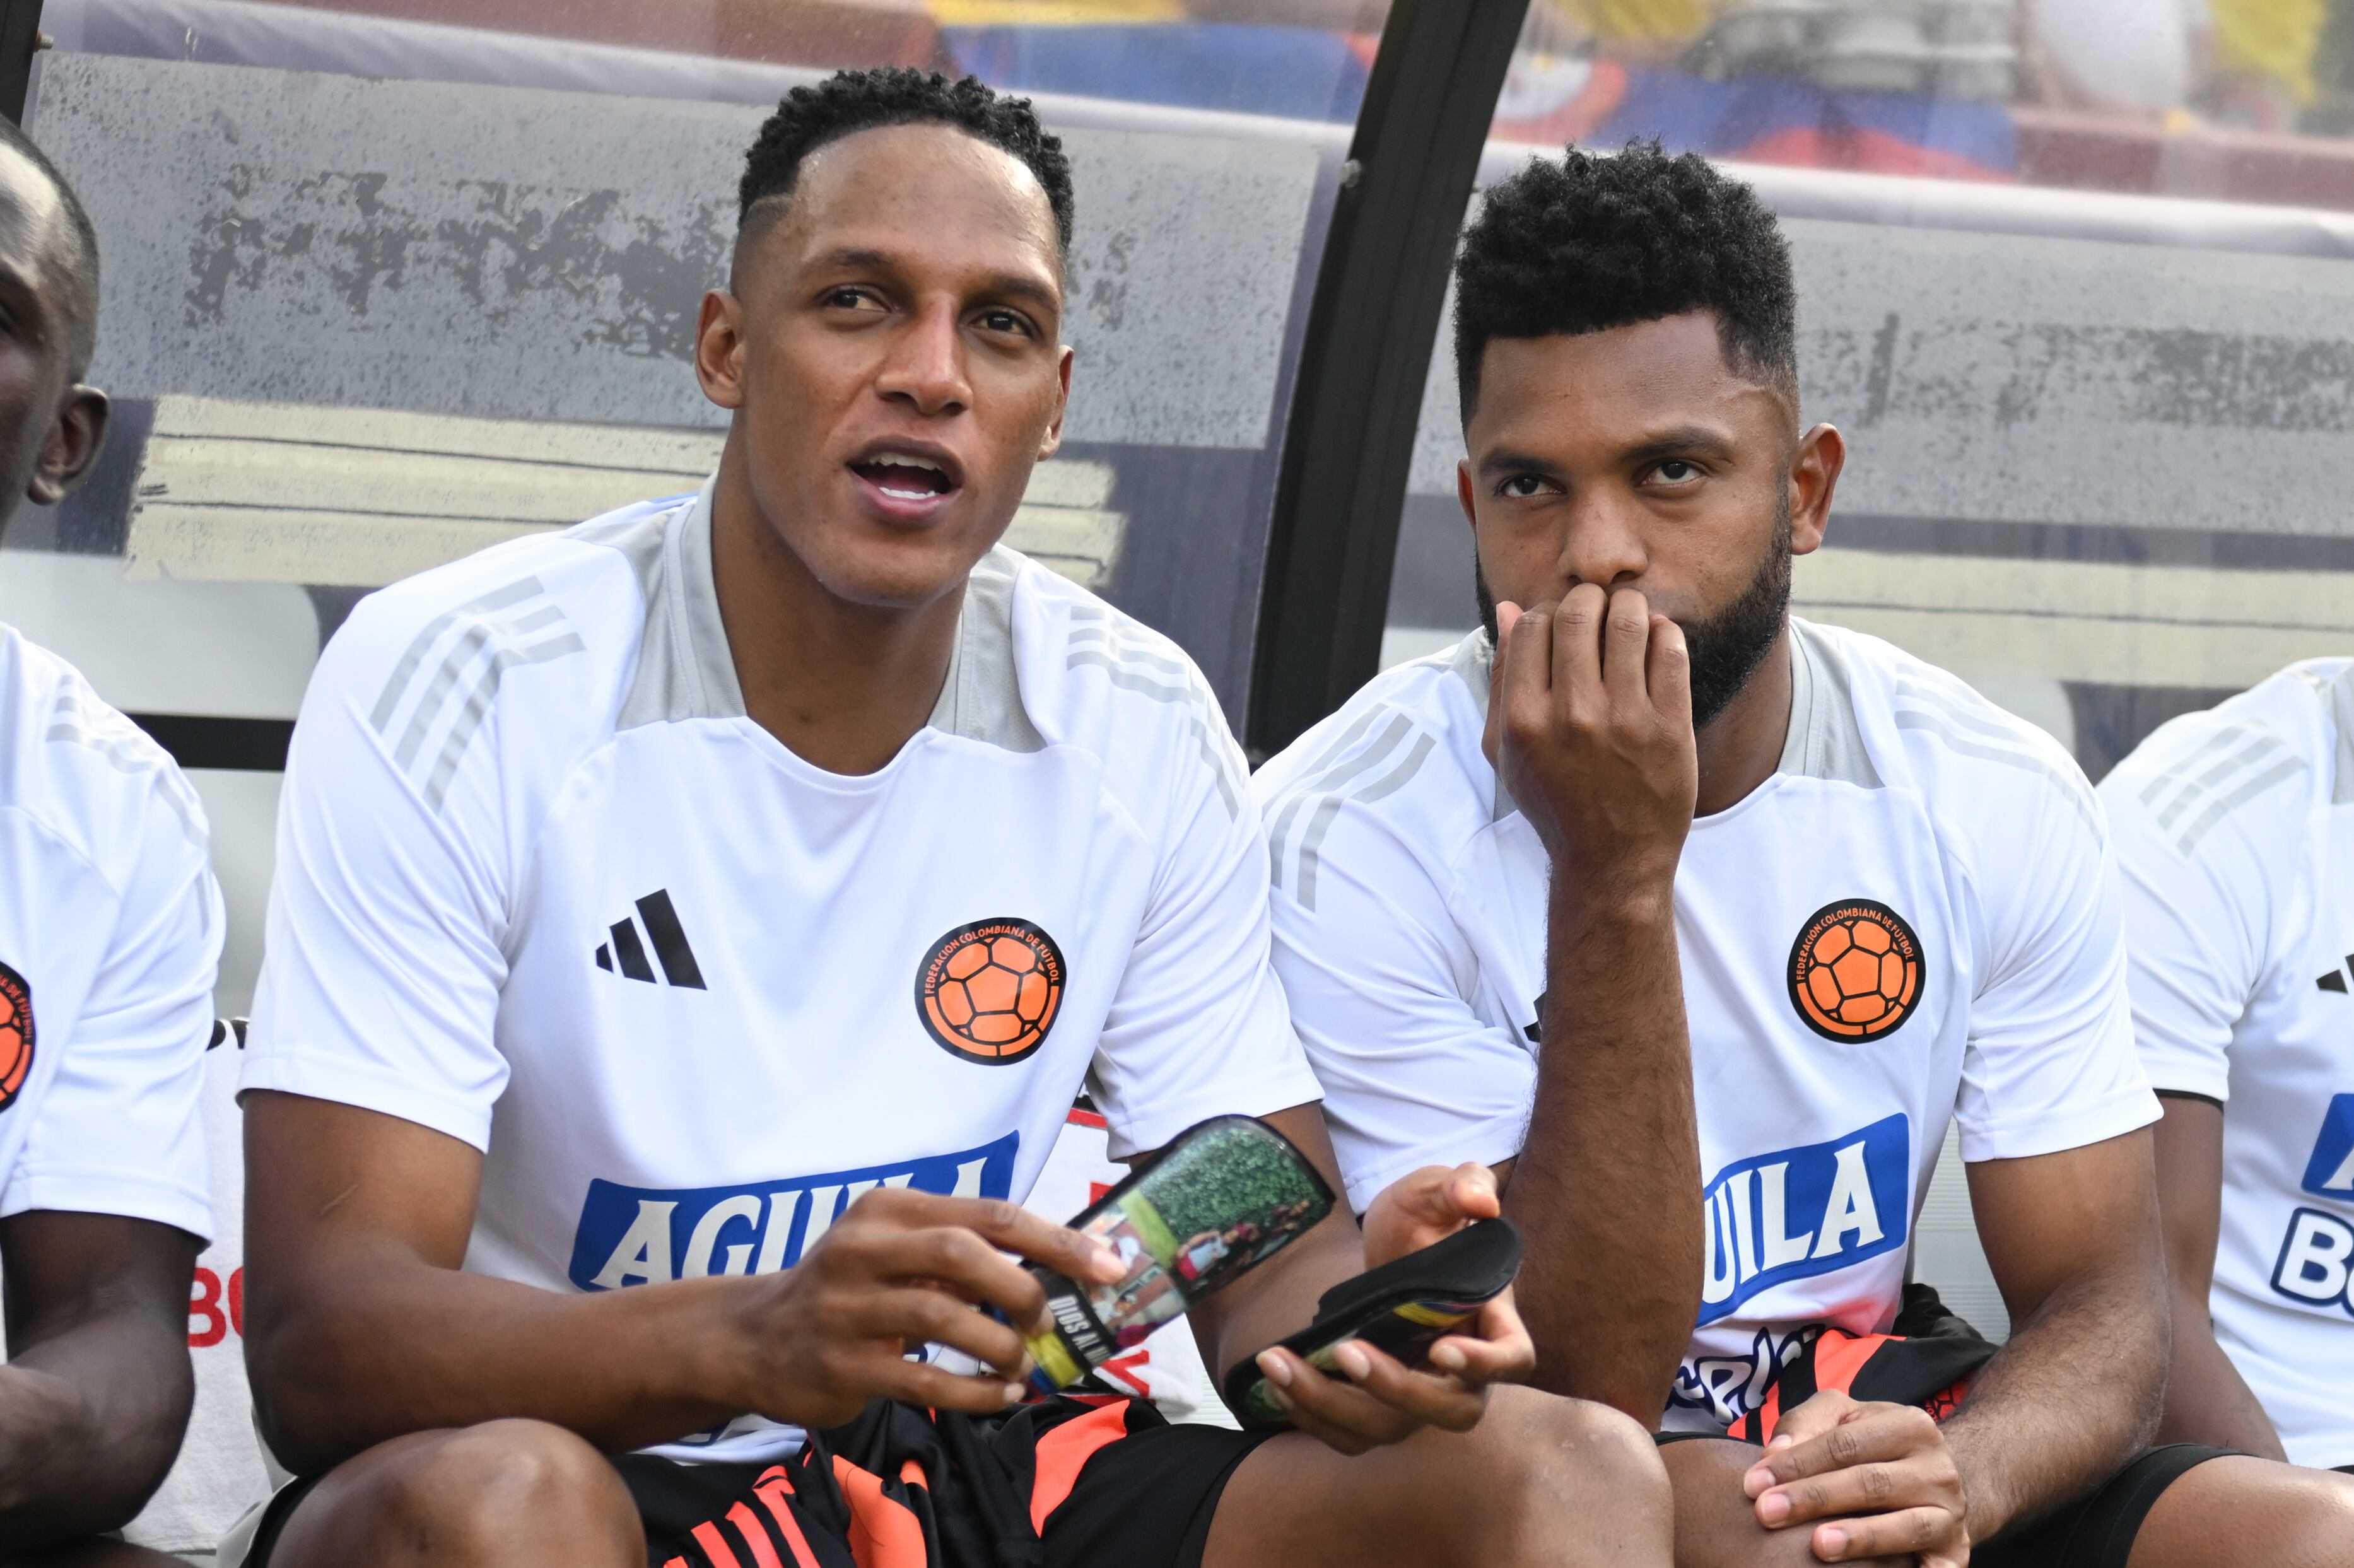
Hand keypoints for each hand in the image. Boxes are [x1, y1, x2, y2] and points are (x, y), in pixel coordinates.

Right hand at [729, 1187, 1125, 1429]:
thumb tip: (1059, 1267)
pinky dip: (973, 1391)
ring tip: (1022, 1361)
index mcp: (890, 1209)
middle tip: (1047, 1320)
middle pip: (964, 1252)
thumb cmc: (848, 1288)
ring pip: (943, 1316)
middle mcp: (863, 1247)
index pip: (988, 1213)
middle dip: (1023, 1288)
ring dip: (1000, 1344)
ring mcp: (846, 1307)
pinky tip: (1000, 1394)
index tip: (1109, 1265)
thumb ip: (961, 1251)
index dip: (1056, 1239)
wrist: (753, 1337)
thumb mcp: (894, 1249)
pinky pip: (923, 1379)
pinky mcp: (841, 1365)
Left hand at [1252, 1164, 1535, 1455]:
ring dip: (1330, 1406)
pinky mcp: (1376, 1408)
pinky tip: (1277, 1378)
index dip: (1484, 1364)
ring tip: (1279, 1364)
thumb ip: (1461, 1184)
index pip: (1512, 1360)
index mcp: (1491, 1321)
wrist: (1387, 1250)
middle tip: (1347, 1352)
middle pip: (1450, 1410)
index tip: (1442, 1348)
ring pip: (1388, 1428)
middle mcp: (1461, 1371)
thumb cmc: (1423, 1221)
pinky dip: (1310, 1415)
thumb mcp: (1436, 1190)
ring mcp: (1418, 1395)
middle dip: (1396, 1390)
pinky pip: (1349, 1433)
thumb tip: (1480, 1199)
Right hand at [1484, 588, 1694, 881]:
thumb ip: (1503, 680)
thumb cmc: (1554, 802)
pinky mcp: (1669, 728)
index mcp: (1524, 720)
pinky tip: (1655, 641)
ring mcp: (1624, 721)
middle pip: (1578, 613)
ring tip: (1627, 617)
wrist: (1613, 860)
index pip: (1531, 625)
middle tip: (1596, 611)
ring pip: (1628, 620)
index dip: (1544, 614)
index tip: (1557, 627)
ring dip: (1627, 606)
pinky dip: (1663, 632)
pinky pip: (1670, 650)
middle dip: (1587, 600)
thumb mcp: (1506, 750)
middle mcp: (1572, 717)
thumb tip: (1506, 610)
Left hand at [1743, 1390, 1969, 1566]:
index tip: (1753, 1483)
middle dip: (1814, 1498)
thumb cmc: (1873, 1446)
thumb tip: (1774, 1453)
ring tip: (1818, 1546)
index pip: (1845, 1444)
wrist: (1937, 1480)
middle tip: (1766, 1513)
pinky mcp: (1956, 1552)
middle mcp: (1937, 1469)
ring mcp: (1950, 1513)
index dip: (1796, 1463)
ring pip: (1905, 1526)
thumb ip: (1807, 1422)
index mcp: (1909, 1425)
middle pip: (1870, 1482)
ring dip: (1861, 1538)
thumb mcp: (1844, 1418)